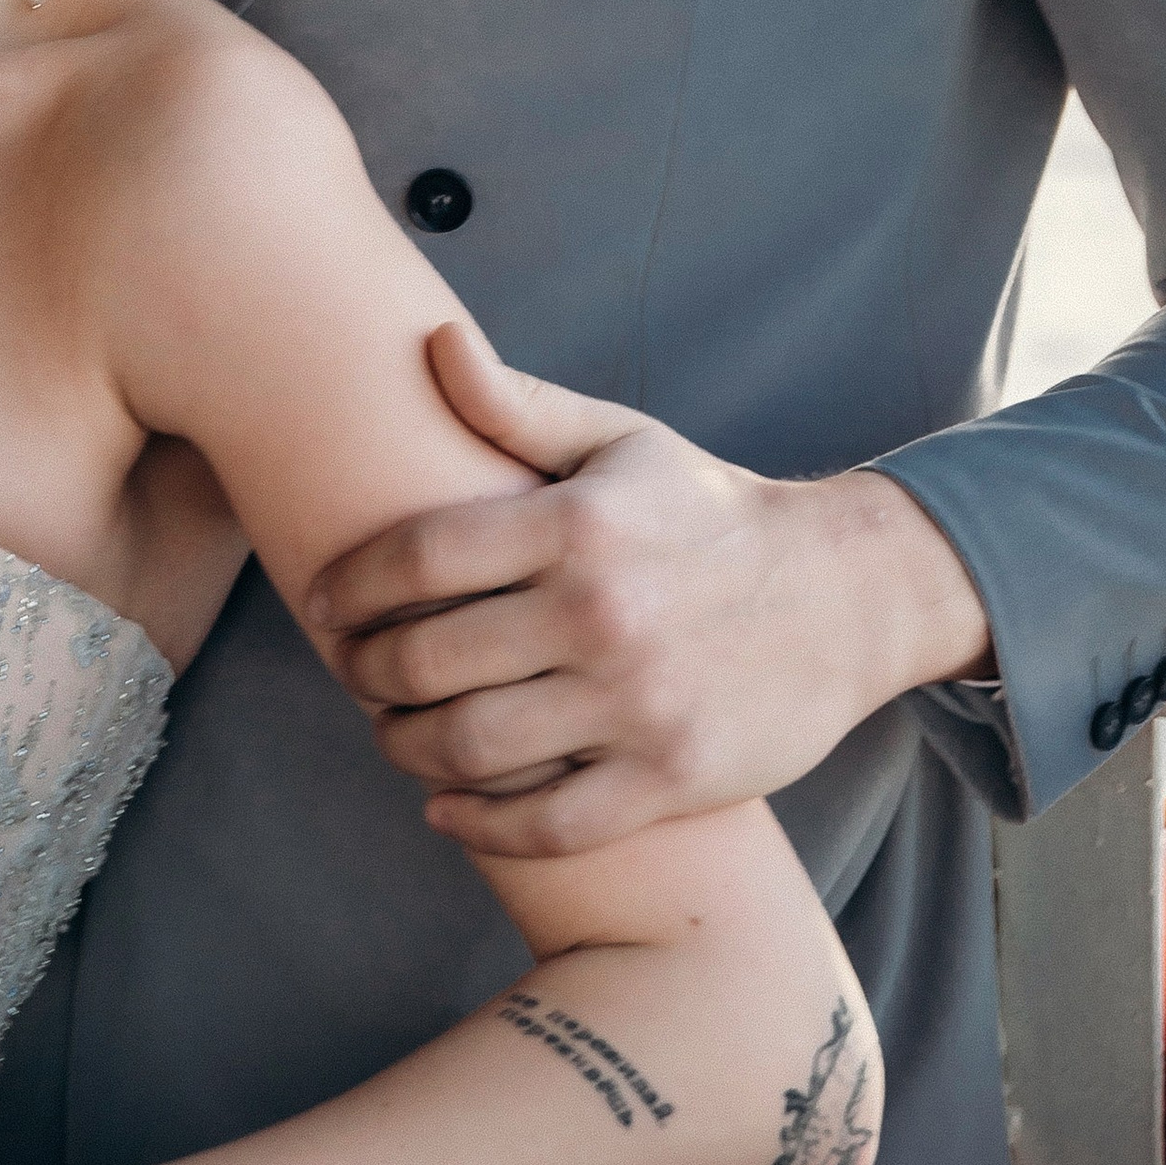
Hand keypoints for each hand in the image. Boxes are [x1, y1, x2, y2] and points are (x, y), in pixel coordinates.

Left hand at [308, 322, 993, 856]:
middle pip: (426, 660)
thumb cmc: (706, 513)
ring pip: (470, 748)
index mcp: (579, 524)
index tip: (322, 601)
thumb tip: (433, 340)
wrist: (843, 595)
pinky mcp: (668, 778)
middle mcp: (602, 614)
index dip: (347, 585)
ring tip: (393, 731)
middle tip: (354, 672)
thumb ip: (517, 403)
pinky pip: (542, 824)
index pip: (417, 557)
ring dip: (404, 747)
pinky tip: (443, 805)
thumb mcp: (620, 441)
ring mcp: (636, 705)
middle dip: (365, 672)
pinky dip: (475, 824)